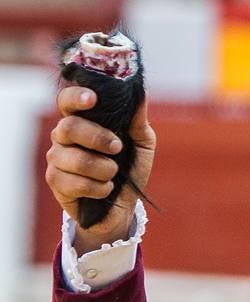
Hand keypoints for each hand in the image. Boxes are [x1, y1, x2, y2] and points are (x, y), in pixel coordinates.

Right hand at [44, 86, 155, 249]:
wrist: (122, 207)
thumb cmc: (130, 169)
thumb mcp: (141, 145)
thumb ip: (138, 122)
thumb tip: (141, 95)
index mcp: (82, 121)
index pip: (67, 101)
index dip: (76, 97)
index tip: (93, 99)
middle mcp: (63, 137)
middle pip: (68, 127)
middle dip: (98, 138)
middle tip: (117, 148)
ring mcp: (56, 159)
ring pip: (75, 158)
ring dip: (104, 169)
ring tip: (114, 174)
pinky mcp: (55, 181)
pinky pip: (75, 182)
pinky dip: (99, 188)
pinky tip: (105, 189)